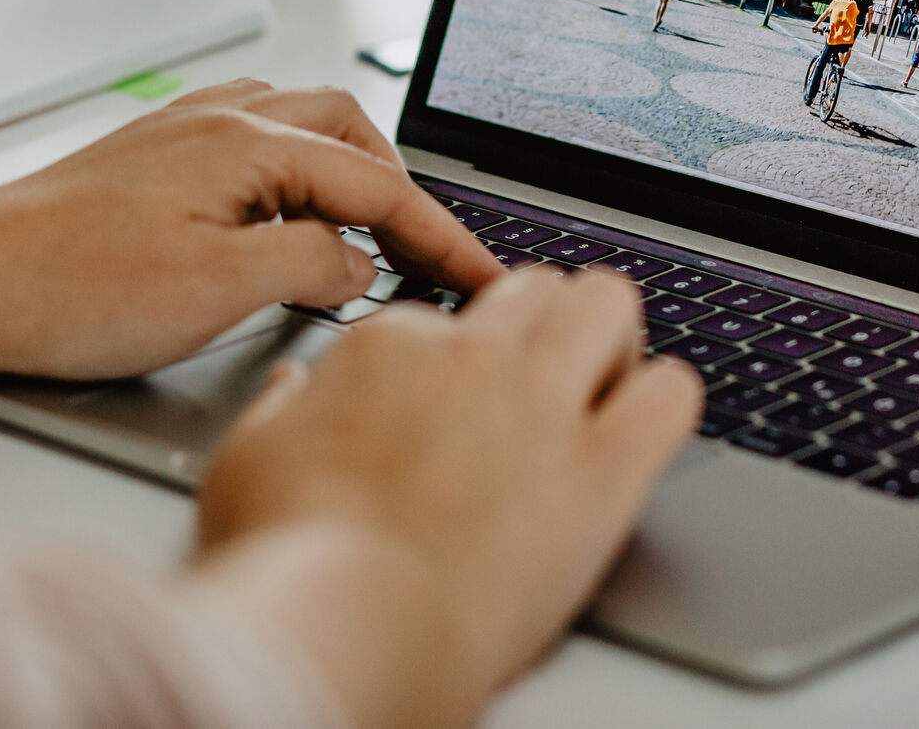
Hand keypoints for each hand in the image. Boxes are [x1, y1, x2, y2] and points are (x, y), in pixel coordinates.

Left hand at [0, 79, 503, 382]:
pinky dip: (293, 173)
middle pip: (346, 130)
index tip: (481, 276)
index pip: (377, 184)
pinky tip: (281, 217)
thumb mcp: (216, 290)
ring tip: (363, 236)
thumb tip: (356, 261)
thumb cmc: (67, 286)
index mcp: (246, 143)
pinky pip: (251, 140)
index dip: (440, 236)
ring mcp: (181, 131)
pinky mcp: (152, 157)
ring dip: (346, 172)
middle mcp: (218, 119)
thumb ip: (308, 266)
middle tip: (424, 254)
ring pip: (298, 127)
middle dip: (398, 189)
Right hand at [197, 266, 701, 728]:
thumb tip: (292, 388)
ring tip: (600, 388)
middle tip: (539, 380)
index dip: (454, 363)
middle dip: (542, 322)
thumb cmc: (288, 563)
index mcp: (388, 349)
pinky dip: (664, 401)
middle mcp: (472, 357)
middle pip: (535, 287)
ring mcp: (543, 404)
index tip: (453, 407)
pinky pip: (672, 392)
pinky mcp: (603, 469)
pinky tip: (642, 430)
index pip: (444, 318)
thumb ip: (277, 411)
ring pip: (609, 301)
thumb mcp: (245, 461)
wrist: (347, 631)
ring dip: (609, 336)